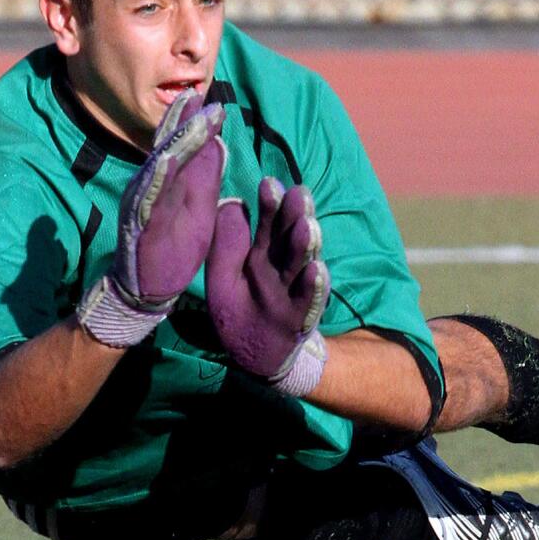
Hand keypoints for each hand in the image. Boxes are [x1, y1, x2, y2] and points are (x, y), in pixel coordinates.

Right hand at [77, 89, 225, 346]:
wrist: (150, 288)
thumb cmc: (174, 247)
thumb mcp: (199, 207)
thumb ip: (205, 176)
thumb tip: (217, 142)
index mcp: (169, 182)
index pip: (181, 145)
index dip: (193, 121)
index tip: (212, 99)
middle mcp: (152, 186)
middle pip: (168, 147)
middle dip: (183, 121)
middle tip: (198, 95)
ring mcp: (143, 203)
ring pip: (159, 167)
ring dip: (174, 142)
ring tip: (188, 119)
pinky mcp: (139, 224)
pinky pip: (148, 199)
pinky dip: (156, 179)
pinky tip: (165, 161)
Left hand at [205, 177, 330, 396]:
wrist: (253, 356)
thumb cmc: (238, 312)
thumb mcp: (222, 278)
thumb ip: (226, 246)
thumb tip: (230, 203)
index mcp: (262, 255)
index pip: (268, 225)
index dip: (270, 205)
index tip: (270, 183)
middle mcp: (282, 269)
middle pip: (290, 239)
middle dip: (295, 217)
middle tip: (299, 194)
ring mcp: (295, 291)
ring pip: (302, 264)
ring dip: (306, 246)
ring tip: (307, 226)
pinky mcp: (302, 317)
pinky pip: (309, 301)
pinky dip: (313, 287)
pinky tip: (316, 270)